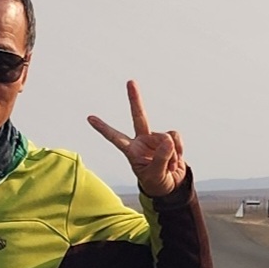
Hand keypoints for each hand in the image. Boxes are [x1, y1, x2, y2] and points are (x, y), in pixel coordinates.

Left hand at [89, 80, 188, 200]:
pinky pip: (175, 138)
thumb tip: (168, 139)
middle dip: (135, 99)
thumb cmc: (157, 183)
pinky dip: (179, 149)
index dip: (103, 128)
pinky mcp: (170, 140)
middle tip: (130, 81)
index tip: (89, 118)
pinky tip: (177, 160)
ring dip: (171, 154)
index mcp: (132, 151)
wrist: (172, 186)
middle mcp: (142, 141)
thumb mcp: (155, 176)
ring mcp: (156, 139)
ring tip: (169, 167)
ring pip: (165, 137)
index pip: (115, 138)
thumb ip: (160, 159)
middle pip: (139, 116)